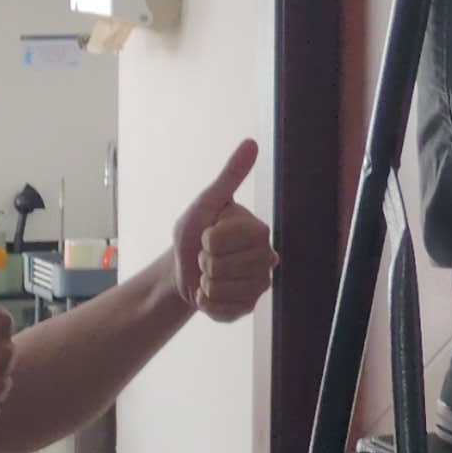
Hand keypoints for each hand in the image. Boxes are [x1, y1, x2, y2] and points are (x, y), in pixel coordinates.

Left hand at [172, 141, 275, 325]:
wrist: (184, 267)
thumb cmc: (196, 231)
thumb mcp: (207, 201)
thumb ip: (230, 175)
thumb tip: (251, 143)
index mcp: (260, 231)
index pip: (219, 240)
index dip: (205, 239)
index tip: (209, 235)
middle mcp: (268, 258)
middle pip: (218, 266)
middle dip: (203, 262)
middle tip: (208, 257)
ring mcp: (260, 286)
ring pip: (218, 288)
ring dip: (203, 282)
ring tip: (210, 274)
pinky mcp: (248, 308)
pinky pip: (218, 310)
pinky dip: (205, 302)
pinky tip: (210, 292)